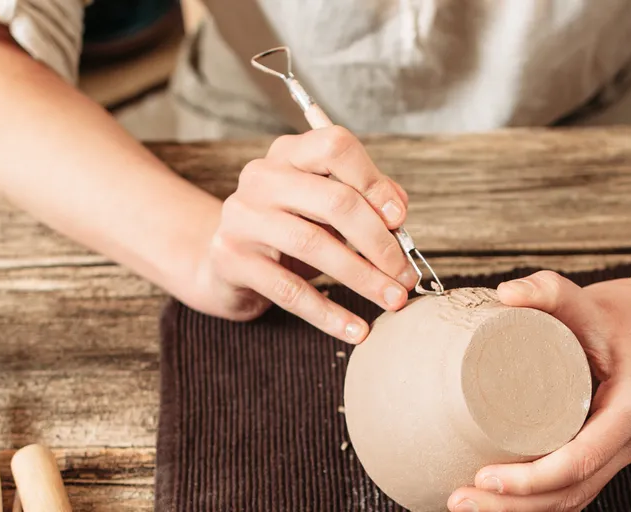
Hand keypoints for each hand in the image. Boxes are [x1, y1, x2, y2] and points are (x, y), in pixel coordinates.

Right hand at [194, 125, 417, 341]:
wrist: (225, 261)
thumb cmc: (289, 229)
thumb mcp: (327, 207)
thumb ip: (366, 199)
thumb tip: (399, 211)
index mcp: (290, 153)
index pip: (336, 147)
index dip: (374, 182)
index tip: (400, 220)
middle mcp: (262, 177)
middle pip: (335, 201)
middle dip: (380, 243)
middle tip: (405, 275)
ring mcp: (243, 217)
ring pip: (315, 245)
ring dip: (363, 278)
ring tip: (392, 300)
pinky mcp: (232, 259)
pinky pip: (289, 291)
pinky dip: (328, 313)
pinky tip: (355, 329)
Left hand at [448, 271, 630, 510]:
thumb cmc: (616, 314)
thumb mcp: (584, 297)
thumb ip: (548, 289)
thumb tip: (505, 293)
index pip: (581, 460)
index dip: (532, 479)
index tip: (485, 478)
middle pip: (571, 492)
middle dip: (515, 507)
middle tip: (460, 500)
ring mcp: (619, 451)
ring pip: (571, 499)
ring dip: (521, 511)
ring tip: (467, 504)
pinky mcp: (602, 453)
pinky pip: (570, 488)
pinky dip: (534, 501)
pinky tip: (495, 500)